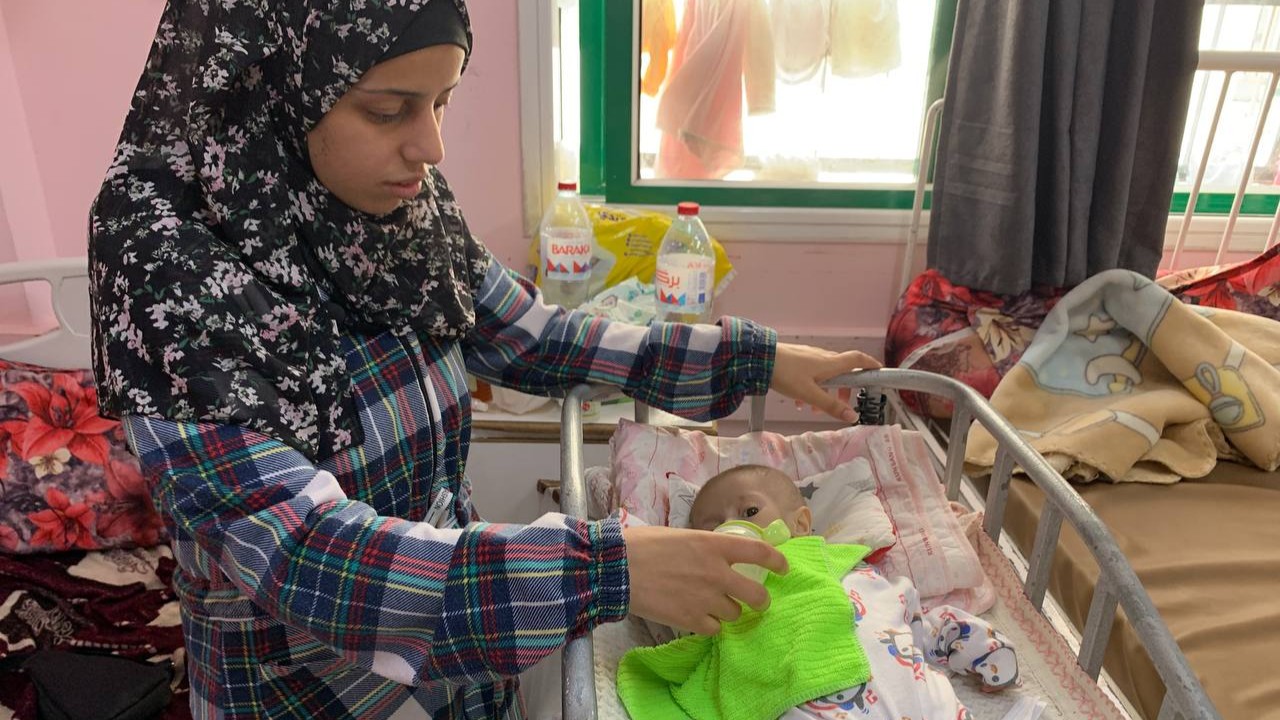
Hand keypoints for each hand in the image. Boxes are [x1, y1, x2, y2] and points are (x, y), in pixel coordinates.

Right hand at [623, 525, 788, 635]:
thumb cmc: (643, 544)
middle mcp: (717, 573)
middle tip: (757, 603)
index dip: (777, 561)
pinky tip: (696, 618)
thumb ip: (705, 548)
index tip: (783, 568)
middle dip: (761, 602)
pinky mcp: (691, 620)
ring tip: (712, 608)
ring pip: (735, 614)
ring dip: (728, 612)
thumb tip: (715, 557)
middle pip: (757, 595)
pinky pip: (714, 629)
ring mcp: (705, 598)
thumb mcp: (681, 536)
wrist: (616, 568)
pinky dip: (708, 626)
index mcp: (714, 545)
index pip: (759, 552)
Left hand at [770, 343, 881, 422]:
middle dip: (844, 389)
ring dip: (824, 392)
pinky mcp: (798, 359)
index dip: (870, 365)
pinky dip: (811, 388)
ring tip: (813, 409)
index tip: (878, 372)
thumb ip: (831, 405)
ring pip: (825, 375)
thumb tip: (852, 416)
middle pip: (842, 370)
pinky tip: (799, 402)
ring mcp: (810, 357)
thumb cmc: (786, 374)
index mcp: (830, 363)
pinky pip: (811, 374)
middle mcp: (823, 357)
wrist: (760, 358)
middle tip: (841, 404)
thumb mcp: (810, 394)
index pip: (857, 360)